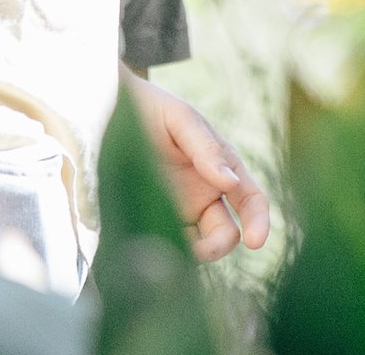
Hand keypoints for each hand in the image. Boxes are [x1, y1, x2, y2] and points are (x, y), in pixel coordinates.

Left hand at [124, 76, 271, 259]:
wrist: (105, 113)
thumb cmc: (150, 110)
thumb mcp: (180, 119)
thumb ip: (205, 148)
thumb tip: (230, 181)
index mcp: (221, 169)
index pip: (251, 200)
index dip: (258, 222)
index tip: (255, 241)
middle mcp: (204, 196)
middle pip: (226, 233)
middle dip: (219, 246)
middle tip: (202, 249)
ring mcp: (178, 212)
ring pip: (197, 247)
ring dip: (191, 255)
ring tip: (169, 253)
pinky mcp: (150, 223)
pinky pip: (166, 247)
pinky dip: (166, 255)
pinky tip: (152, 251)